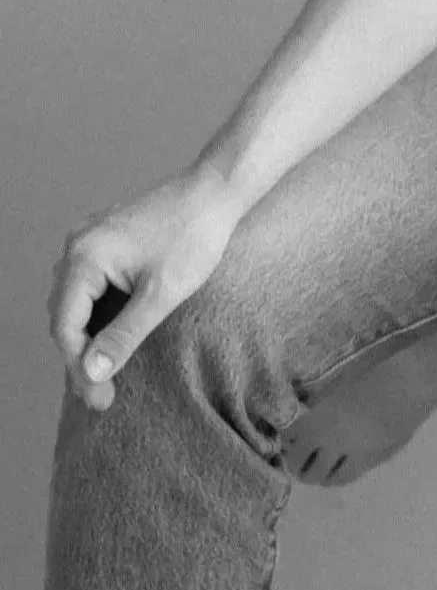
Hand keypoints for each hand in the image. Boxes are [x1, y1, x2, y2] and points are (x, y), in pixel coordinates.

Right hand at [48, 164, 243, 411]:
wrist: (217, 190)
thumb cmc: (195, 235)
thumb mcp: (161, 293)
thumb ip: (124, 335)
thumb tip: (92, 373)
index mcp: (85, 256)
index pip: (65, 326)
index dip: (79, 368)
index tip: (100, 399)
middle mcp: (78, 245)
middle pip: (65, 316)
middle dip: (81, 357)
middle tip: (102, 395)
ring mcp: (90, 240)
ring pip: (75, 303)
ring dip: (88, 337)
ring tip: (106, 373)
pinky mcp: (106, 241)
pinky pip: (89, 286)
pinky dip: (98, 314)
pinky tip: (113, 337)